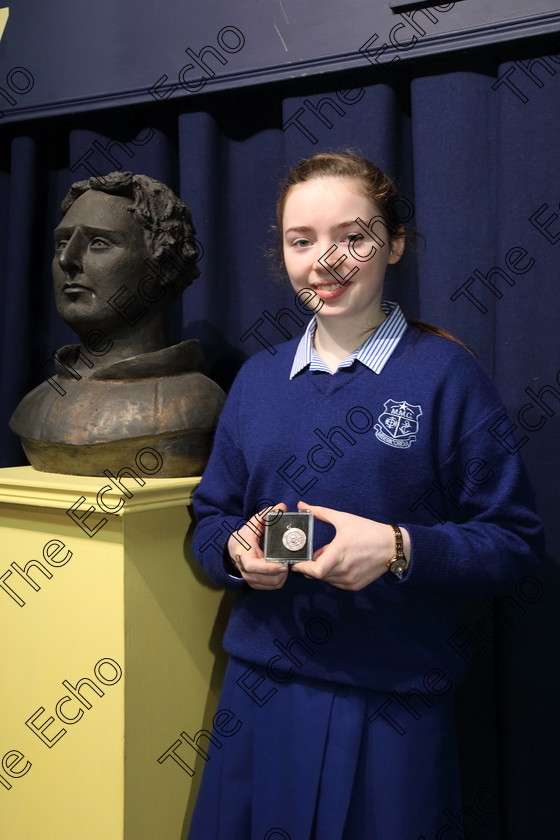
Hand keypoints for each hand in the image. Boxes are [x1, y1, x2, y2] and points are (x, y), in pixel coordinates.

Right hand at [227, 503, 289, 589]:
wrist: (234, 548)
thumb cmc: (245, 536)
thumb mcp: (253, 523)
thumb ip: (266, 515)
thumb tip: (281, 506)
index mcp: (244, 555)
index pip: (253, 566)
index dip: (268, 568)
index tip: (283, 566)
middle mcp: (245, 570)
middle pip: (265, 578)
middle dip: (280, 574)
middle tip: (290, 564)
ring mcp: (250, 579)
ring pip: (270, 584)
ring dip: (282, 578)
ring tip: (288, 566)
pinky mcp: (255, 584)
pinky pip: (271, 587)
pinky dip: (279, 581)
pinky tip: (283, 572)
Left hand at [291, 501, 409, 590]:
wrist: (393, 547)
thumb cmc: (368, 531)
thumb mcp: (344, 519)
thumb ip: (320, 512)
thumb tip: (302, 505)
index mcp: (340, 552)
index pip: (316, 571)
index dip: (303, 568)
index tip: (295, 562)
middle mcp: (345, 569)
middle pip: (317, 575)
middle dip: (310, 566)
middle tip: (311, 555)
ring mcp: (350, 580)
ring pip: (326, 579)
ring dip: (322, 570)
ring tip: (328, 555)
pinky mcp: (355, 586)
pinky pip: (336, 583)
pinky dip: (332, 575)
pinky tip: (338, 562)